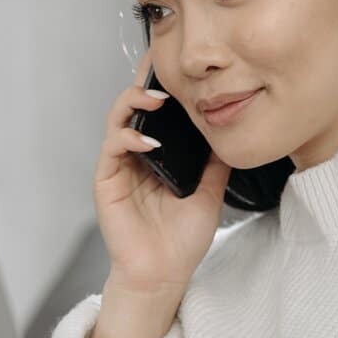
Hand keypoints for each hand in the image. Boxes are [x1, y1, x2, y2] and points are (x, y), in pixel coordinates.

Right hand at [92, 46, 232, 294]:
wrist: (164, 274)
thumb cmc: (181, 239)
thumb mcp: (211, 191)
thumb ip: (216, 161)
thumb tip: (231, 128)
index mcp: (157, 153)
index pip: (156, 110)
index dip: (161, 85)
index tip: (175, 62)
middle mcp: (135, 154)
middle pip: (133, 105)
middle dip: (145, 82)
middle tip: (162, 65)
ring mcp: (118, 166)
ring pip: (117, 119)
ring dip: (134, 103)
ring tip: (157, 100)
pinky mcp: (106, 181)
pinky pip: (111, 148)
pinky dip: (128, 137)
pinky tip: (148, 140)